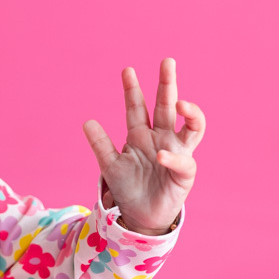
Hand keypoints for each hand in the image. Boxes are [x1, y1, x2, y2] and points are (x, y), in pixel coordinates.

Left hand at [82, 58, 204, 233]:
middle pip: (167, 106)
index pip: (138, 107)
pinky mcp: (185, 172)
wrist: (140, 216)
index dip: (132, 89)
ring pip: (191, 126)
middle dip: (168, 84)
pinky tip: (160, 156)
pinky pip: (182, 161)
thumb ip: (101, 145)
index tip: (127, 70)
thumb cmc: (128, 188)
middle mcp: (161, 138)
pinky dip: (172, 158)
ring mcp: (176, 153)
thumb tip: (87, 122)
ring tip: (181, 103)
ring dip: (189, 112)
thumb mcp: (110, 165)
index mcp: (141, 134)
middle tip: (168, 62)